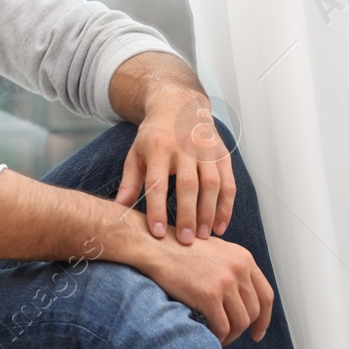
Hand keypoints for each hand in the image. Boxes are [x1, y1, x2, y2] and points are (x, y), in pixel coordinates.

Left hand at [114, 88, 234, 244]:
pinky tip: (220, 225)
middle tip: (186, 242)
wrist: (179, 106)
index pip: (158, 183)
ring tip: (204, 237)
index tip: (158, 233)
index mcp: (158, 147)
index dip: (157, 209)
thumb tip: (120, 209)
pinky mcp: (222, 153)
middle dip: (188, 216)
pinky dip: (227, 206)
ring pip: (212, 185)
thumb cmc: (154, 136)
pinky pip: (228, 183)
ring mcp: (206, 149)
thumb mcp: (136, 154)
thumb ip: (129, 182)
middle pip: (188, 185)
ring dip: (209, 213)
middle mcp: (185, 147)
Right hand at [133, 227, 272, 345]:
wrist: (155, 246)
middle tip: (231, 336)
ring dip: (230, 335)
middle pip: (254, 311)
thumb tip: (241, 298)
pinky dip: (218, 337)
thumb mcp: (215, 251)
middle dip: (244, 329)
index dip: (264, 318)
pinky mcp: (209, 295)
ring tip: (217, 337)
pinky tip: (209, 336)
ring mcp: (225, 282)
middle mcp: (239, 268)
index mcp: (243, 258)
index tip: (257, 332)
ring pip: (240, 322)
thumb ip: (232, 269)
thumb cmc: (179, 250)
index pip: (266, 295)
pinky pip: (222, 327)